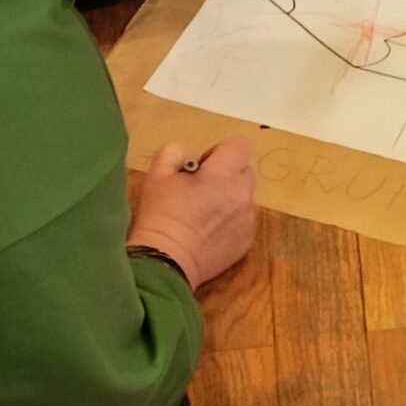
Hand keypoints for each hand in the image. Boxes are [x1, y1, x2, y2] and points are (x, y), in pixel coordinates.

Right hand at [125, 138, 255, 288]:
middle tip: (200, 190)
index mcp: (224, 175)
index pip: (241, 145)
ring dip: (230, 198)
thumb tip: (188, 156)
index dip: (221, 150)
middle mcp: (243, 195)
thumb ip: (175, 152)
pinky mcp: (247, 241)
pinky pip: (244, 220)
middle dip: (226, 175)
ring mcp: (248, 220)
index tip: (203, 165)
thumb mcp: (157, 174)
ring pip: (245, 197)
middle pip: (244, 171)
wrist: (166, 261)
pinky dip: (231, 221)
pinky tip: (208, 232)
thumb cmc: (160, 215)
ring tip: (203, 214)